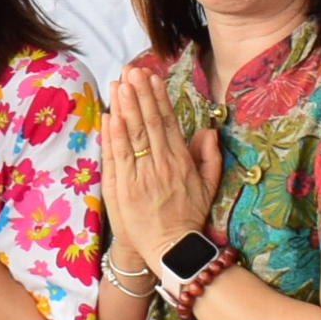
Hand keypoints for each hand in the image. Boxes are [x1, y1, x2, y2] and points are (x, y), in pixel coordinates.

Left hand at [97, 56, 218, 255]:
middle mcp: (161, 165)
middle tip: (132, 70)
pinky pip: (118, 157)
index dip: (159, 98)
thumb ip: (209, 157)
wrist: (171, 249)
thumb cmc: (188, 217)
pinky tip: (111, 116)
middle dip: (140, 94)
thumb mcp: (208, 187)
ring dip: (126, 107)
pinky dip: (114, 136)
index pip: (168, 123)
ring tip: (120, 83)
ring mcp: (141, 176)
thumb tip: (208, 131)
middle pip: (148, 123)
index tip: (152, 77)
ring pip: (132, 135)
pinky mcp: (124, 188)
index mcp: (181, 162)